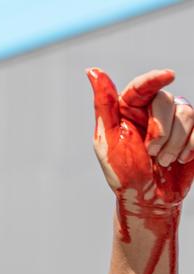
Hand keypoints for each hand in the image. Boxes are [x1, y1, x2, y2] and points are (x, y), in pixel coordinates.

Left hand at [87, 68, 193, 215]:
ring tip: (162, 162)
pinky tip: (180, 160)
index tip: (168, 76)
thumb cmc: (123, 172)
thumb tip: (92, 70)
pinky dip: (191, 146)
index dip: (155, 78)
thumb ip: (104, 104)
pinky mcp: (193, 133)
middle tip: (151, 153)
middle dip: (160, 130)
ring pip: (187, 113)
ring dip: (174, 143)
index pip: (142, 86)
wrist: (148, 199)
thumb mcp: (108, 139)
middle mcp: (152, 110)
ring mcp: (175, 120)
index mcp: (128, 109)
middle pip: (166, 101)